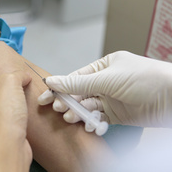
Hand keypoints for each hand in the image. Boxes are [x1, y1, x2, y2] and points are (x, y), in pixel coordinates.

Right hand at [38, 51, 171, 126]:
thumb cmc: (145, 79)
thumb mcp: (107, 78)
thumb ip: (78, 83)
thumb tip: (52, 81)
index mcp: (102, 67)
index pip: (75, 77)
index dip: (59, 87)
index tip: (46, 95)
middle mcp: (104, 82)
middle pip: (78, 93)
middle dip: (67, 101)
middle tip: (57, 108)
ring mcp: (110, 99)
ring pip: (86, 107)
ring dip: (77, 113)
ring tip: (70, 117)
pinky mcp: (115, 115)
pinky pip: (97, 118)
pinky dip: (91, 122)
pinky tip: (88, 124)